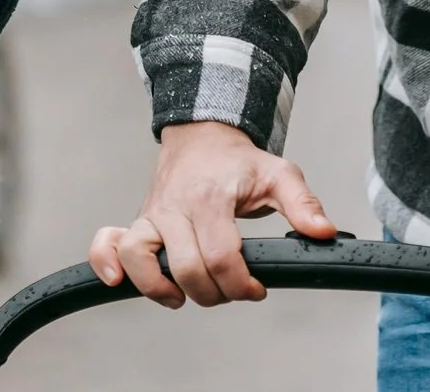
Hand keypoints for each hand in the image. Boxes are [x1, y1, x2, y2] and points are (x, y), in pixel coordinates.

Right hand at [86, 122, 336, 307]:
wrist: (203, 134)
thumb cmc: (238, 161)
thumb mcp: (278, 174)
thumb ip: (303, 204)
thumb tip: (324, 232)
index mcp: (210, 196)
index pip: (221, 256)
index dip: (241, 284)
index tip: (256, 287)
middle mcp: (175, 206)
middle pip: (185, 268)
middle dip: (213, 292)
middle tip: (231, 288)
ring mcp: (153, 215)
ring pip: (139, 258)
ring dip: (161, 288)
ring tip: (183, 295)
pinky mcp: (138, 222)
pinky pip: (109, 243)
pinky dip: (106, 262)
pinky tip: (115, 280)